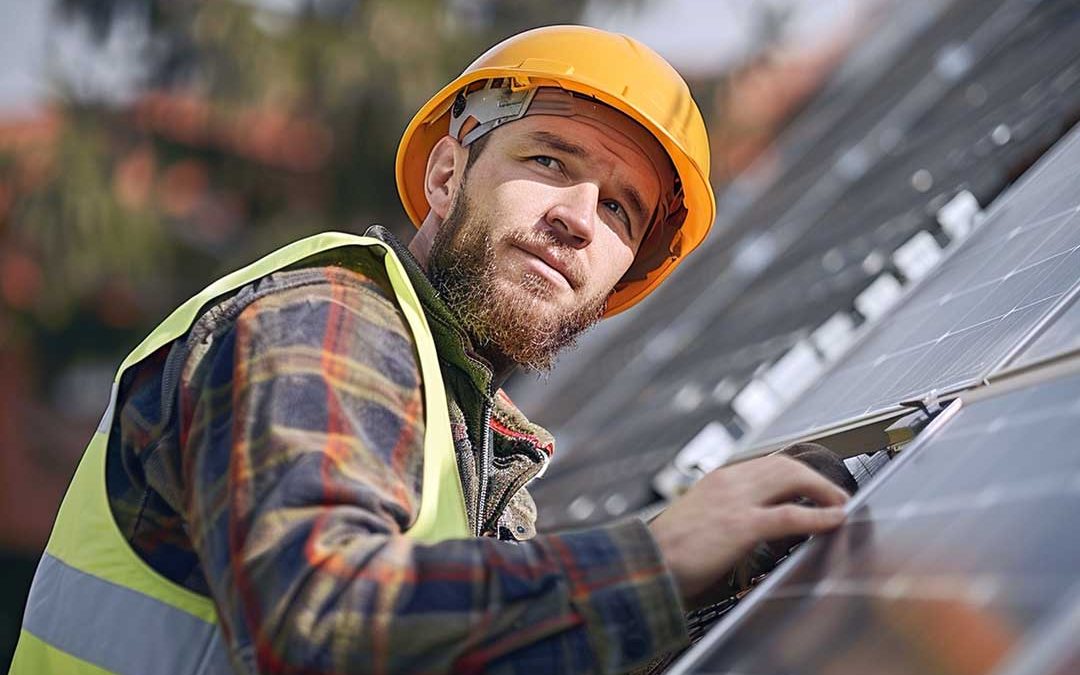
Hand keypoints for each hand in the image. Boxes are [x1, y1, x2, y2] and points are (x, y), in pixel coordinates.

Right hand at [648, 455, 847, 607]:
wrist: (644, 563)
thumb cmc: (666, 552)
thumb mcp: (697, 520)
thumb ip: (722, 515)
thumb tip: (745, 525)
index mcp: (718, 481)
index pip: (767, 464)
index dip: (796, 474)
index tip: (813, 486)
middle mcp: (729, 482)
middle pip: (784, 465)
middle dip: (815, 478)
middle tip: (836, 495)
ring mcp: (736, 501)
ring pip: (792, 478)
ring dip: (823, 490)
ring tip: (840, 504)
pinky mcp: (742, 525)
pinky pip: (792, 515)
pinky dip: (819, 516)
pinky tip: (835, 519)